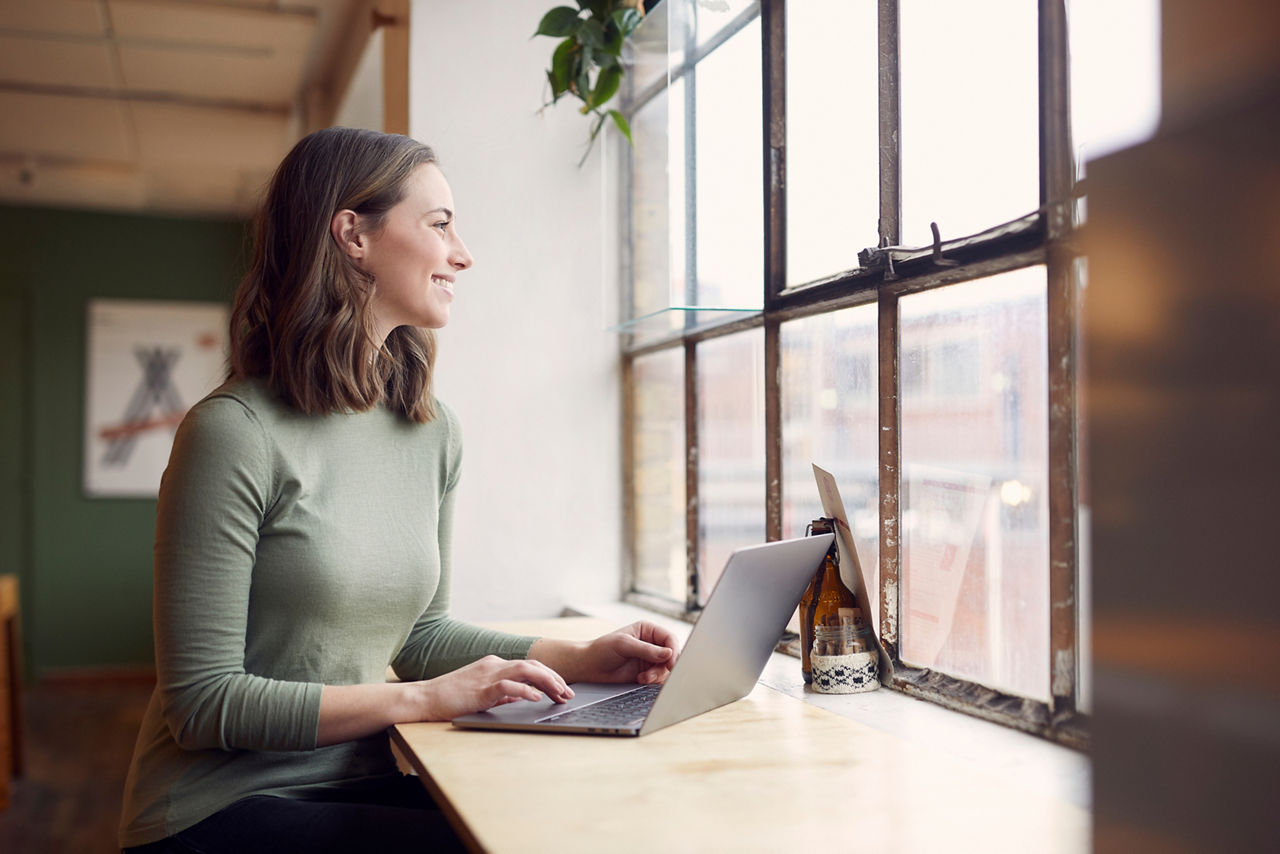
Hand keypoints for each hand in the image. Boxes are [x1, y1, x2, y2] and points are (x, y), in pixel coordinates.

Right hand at [415, 655, 574, 720]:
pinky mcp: (480, 688)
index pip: (529, 666)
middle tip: (569, 693)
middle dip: (554, 678)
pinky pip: (508, 686)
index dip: (549, 676)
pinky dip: (524, 690)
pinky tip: (536, 697)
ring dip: (547, 681)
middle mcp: (494, 665)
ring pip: (525, 670)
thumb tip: (524, 697)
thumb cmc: (450, 698)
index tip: (562, 689)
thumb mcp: (482, 694)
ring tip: (560, 694)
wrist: (424, 698)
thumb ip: (503, 694)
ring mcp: (487, 674)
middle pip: (532, 664)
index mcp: (494, 665)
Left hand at [531, 621, 680, 685]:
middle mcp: (652, 644)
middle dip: (667, 665)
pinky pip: (659, 678)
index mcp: (648, 630)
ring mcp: (650, 660)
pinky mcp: (646, 673)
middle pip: (672, 655)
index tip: (671, 661)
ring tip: (643, 678)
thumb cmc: (602, 650)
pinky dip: (653, 681)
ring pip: (666, 669)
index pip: (669, 638)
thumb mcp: (624, 645)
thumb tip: (669, 654)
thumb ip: (647, 650)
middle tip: (660, 672)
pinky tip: (640, 680)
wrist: (589, 667)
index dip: (674, 650)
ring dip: (657, 675)